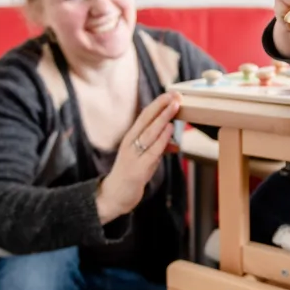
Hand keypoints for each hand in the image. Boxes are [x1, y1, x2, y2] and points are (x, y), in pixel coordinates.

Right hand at [96, 91, 180, 222]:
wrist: (114, 196)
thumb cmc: (131, 174)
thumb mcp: (146, 158)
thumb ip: (159, 148)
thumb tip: (175, 142)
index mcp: (131, 137)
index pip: (145, 116)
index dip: (158, 104)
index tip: (171, 93)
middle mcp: (130, 143)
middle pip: (146, 120)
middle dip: (162, 106)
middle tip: (174, 95)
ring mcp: (133, 155)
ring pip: (149, 132)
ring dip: (163, 118)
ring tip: (174, 106)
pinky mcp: (137, 169)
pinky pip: (152, 151)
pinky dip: (162, 139)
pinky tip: (169, 130)